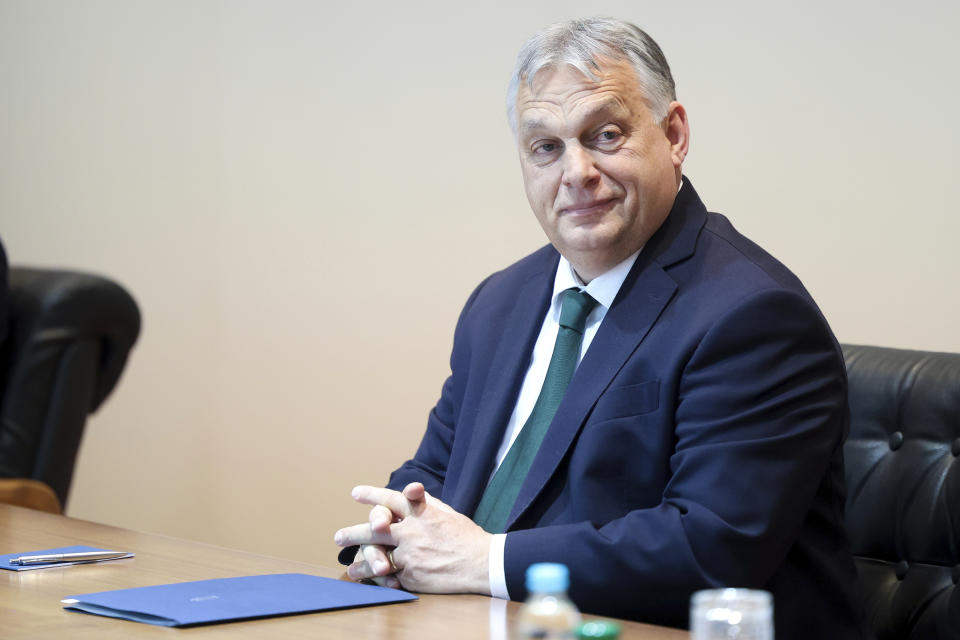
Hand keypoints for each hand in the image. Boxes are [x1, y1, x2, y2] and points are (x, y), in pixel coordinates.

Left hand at [334, 482, 491, 594]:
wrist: (482, 563)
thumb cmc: (466, 536)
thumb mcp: (446, 512)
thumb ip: (425, 503)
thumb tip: (412, 490)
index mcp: (420, 512)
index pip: (391, 499)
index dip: (372, 495)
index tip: (355, 493)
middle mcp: (411, 531)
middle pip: (374, 529)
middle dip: (354, 533)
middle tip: (339, 537)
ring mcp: (410, 554)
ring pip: (377, 556)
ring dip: (361, 562)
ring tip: (351, 567)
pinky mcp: (412, 575)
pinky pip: (391, 576)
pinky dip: (380, 578)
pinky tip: (370, 581)